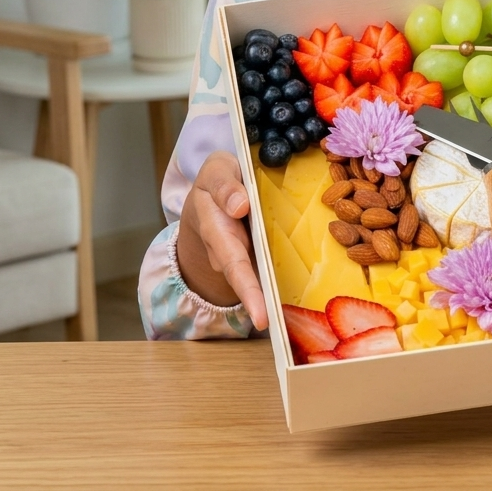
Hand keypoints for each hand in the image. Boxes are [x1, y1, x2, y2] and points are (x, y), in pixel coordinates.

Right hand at [176, 151, 268, 330]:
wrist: (208, 195)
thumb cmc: (220, 179)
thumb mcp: (217, 169)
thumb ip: (225, 184)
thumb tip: (240, 206)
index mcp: (213, 222)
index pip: (228, 250)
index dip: (242, 278)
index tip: (256, 299)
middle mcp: (221, 247)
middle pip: (237, 273)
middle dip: (252, 298)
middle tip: (266, 321)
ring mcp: (234, 256)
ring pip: (248, 276)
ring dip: (262, 298)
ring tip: (278, 319)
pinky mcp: (251, 258)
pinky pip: (260, 273)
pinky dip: (270, 289)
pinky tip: (284, 307)